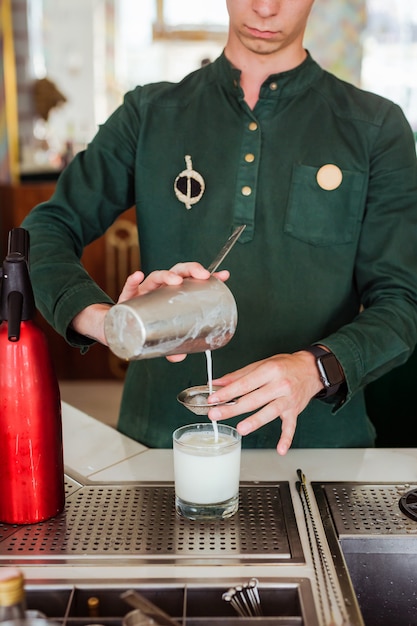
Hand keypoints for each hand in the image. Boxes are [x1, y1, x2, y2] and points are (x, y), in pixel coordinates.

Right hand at [72, 263, 228, 350]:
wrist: (117, 326)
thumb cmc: (146, 326)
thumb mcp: (162, 337)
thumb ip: (171, 346)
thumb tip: (179, 357)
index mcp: (172, 294)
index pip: (191, 279)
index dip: (207, 275)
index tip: (223, 276)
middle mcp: (160, 288)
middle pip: (177, 272)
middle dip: (191, 270)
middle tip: (202, 276)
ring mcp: (143, 291)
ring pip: (156, 277)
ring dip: (167, 275)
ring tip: (175, 280)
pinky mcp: (127, 297)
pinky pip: (129, 286)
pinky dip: (132, 281)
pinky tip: (138, 276)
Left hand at [207, 351, 323, 454]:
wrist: (312, 369)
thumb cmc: (285, 365)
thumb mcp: (262, 364)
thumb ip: (239, 375)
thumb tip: (218, 382)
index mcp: (269, 371)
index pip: (245, 383)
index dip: (227, 392)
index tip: (213, 398)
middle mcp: (280, 385)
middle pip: (253, 399)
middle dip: (232, 408)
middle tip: (216, 414)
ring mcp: (288, 399)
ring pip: (270, 412)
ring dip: (255, 421)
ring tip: (241, 429)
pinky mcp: (295, 411)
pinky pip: (291, 426)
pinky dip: (286, 438)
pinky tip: (280, 449)